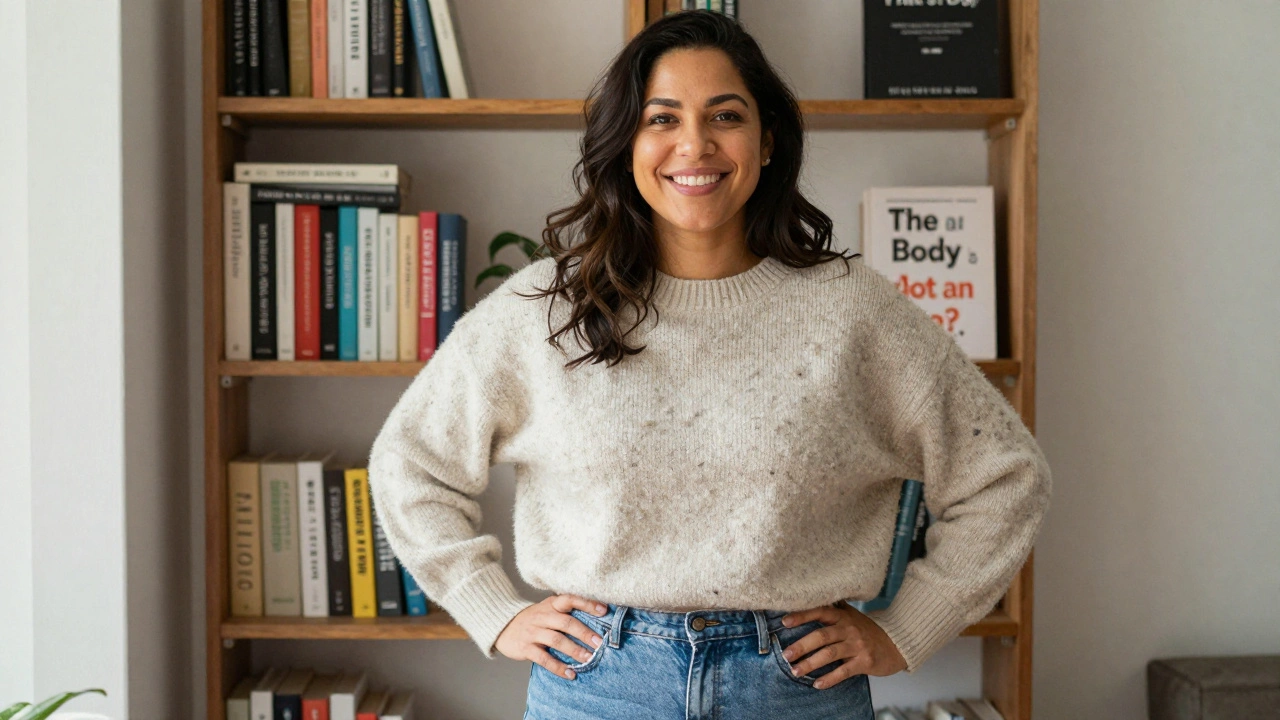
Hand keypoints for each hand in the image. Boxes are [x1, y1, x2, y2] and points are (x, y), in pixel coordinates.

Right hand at [494, 593, 610, 680]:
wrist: (502, 627)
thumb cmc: (532, 619)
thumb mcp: (546, 609)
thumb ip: (565, 612)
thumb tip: (596, 620)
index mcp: (550, 604)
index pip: (569, 599)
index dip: (587, 604)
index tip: (604, 610)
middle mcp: (542, 616)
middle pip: (566, 623)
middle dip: (585, 633)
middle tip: (600, 643)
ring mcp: (533, 632)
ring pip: (557, 640)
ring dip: (575, 650)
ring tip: (589, 659)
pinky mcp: (526, 648)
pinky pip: (544, 659)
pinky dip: (558, 667)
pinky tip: (570, 674)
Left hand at [779, 603, 907, 687]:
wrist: (896, 644)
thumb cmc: (867, 630)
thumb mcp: (852, 615)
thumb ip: (834, 608)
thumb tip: (813, 596)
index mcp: (843, 616)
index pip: (820, 612)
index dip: (802, 616)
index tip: (784, 622)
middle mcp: (849, 629)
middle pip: (822, 636)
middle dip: (802, 646)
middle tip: (786, 655)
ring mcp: (857, 646)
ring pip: (830, 654)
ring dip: (811, 664)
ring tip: (795, 671)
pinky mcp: (864, 662)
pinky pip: (844, 671)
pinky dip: (830, 679)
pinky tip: (817, 684)